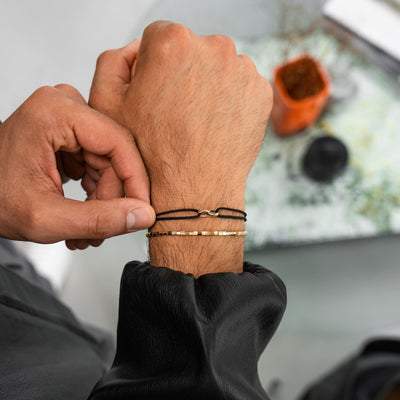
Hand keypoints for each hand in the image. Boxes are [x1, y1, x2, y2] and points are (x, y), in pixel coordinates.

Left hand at [0, 84, 154, 248]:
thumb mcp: (46, 219)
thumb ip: (99, 220)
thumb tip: (144, 215)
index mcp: (55, 113)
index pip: (118, 144)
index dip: (136, 181)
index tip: (143, 212)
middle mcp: (65, 105)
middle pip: (114, 155)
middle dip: (112, 198)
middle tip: (99, 233)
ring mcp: (67, 116)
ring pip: (109, 162)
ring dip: (103, 199)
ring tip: (86, 230)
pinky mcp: (69, 130)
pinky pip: (99, 161)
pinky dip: (95, 191)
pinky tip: (83, 213)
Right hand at [89, 22, 272, 274]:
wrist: (194, 190)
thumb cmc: (153, 153)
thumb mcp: (108, 104)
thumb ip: (114, 60)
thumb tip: (136, 49)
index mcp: (172, 43)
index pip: (159, 38)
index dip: (154, 68)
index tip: (157, 92)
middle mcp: (212, 48)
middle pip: (192, 50)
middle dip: (182, 74)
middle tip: (176, 111)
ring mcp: (242, 70)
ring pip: (218, 68)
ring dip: (208, 87)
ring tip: (197, 121)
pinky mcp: (260, 92)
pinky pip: (240, 87)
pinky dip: (229, 101)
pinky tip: (215, 125)